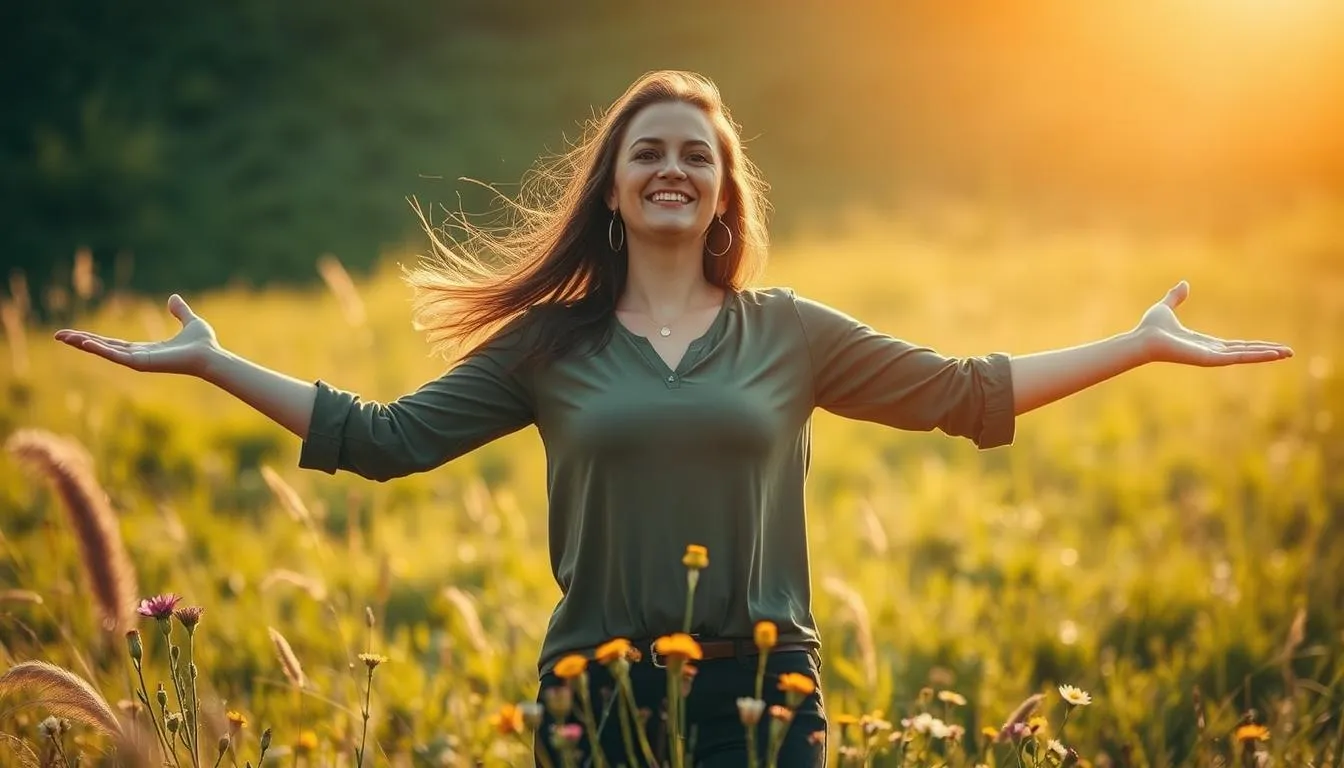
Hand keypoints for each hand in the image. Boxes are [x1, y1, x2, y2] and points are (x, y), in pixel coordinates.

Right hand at [54, 294, 220, 376]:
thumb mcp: (189, 322)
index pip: (114, 343)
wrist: (211, 355)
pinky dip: (99, 349)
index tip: (78, 334)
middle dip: (81, 341)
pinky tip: (83, 342)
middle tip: (59, 335)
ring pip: (105, 351)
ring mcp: (139, 361)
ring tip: (63, 337)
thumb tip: (174, 298)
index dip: (96, 339)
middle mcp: (139, 356)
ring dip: (84, 344)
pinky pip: (116, 356)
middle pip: (104, 347)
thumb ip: (180, 311)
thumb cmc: (203, 344)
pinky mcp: (141, 363)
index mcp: (146, 349)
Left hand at [1134, 281, 1292, 365]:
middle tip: (1288, 352)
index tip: (1271, 345)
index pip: (1235, 345)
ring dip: (1266, 354)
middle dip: (1266, 352)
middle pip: (1244, 351)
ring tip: (1287, 353)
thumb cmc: (1150, 327)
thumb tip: (1183, 284)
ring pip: (1244, 355)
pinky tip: (1272, 354)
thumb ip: (1176, 297)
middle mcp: (1210, 351)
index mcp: (1204, 342)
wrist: (1141, 338)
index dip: (1253, 345)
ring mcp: (1211, 356)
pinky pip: (1236, 357)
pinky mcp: (1209, 359)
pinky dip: (1255, 355)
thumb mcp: (1166, 307)